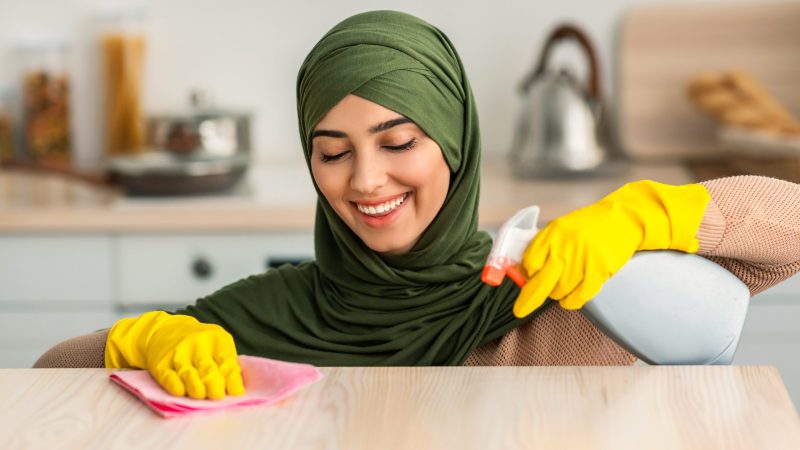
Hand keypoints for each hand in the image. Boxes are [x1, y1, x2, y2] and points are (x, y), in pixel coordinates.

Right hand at [105, 311, 244, 399]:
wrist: (166, 329)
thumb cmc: (201, 343)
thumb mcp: (218, 343)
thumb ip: (228, 362)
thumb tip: (236, 388)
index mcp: (216, 339)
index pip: (227, 362)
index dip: (232, 380)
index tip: (236, 393)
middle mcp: (197, 344)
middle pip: (209, 370)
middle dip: (216, 388)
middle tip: (218, 396)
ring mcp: (178, 354)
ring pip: (189, 376)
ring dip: (198, 391)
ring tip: (203, 396)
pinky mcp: (161, 364)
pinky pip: (170, 379)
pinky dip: (178, 388)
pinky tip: (183, 393)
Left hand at [513, 180, 709, 316]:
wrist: (622, 220)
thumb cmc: (589, 226)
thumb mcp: (561, 228)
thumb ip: (543, 246)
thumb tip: (523, 270)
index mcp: (552, 234)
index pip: (529, 262)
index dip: (527, 274)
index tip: (528, 278)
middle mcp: (564, 248)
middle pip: (539, 282)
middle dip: (528, 300)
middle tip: (520, 310)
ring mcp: (581, 262)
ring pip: (558, 292)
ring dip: (556, 294)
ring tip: (563, 285)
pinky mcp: (598, 273)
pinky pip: (577, 298)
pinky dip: (570, 302)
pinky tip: (569, 298)